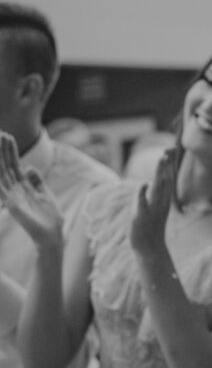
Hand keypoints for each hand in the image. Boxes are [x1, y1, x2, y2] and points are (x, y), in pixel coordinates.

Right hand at [0, 132, 63, 248]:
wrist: (51, 235)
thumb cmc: (49, 217)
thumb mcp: (44, 194)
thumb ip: (36, 180)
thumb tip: (29, 167)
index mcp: (23, 186)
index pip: (14, 164)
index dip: (10, 151)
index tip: (7, 136)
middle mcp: (15, 189)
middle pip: (7, 165)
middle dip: (4, 149)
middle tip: (1, 132)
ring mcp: (12, 196)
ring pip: (3, 173)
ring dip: (1, 157)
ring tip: (0, 140)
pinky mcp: (13, 204)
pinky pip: (3, 188)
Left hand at [129, 148, 175, 257]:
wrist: (150, 248)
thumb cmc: (150, 228)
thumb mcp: (154, 210)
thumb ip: (152, 195)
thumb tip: (148, 182)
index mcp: (163, 201)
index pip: (167, 180)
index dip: (168, 166)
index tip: (169, 152)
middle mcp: (160, 203)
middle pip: (164, 181)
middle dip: (165, 166)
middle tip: (167, 151)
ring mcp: (152, 210)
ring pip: (157, 189)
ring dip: (159, 174)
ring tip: (160, 161)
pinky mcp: (141, 218)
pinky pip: (142, 205)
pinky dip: (142, 194)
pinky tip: (143, 184)